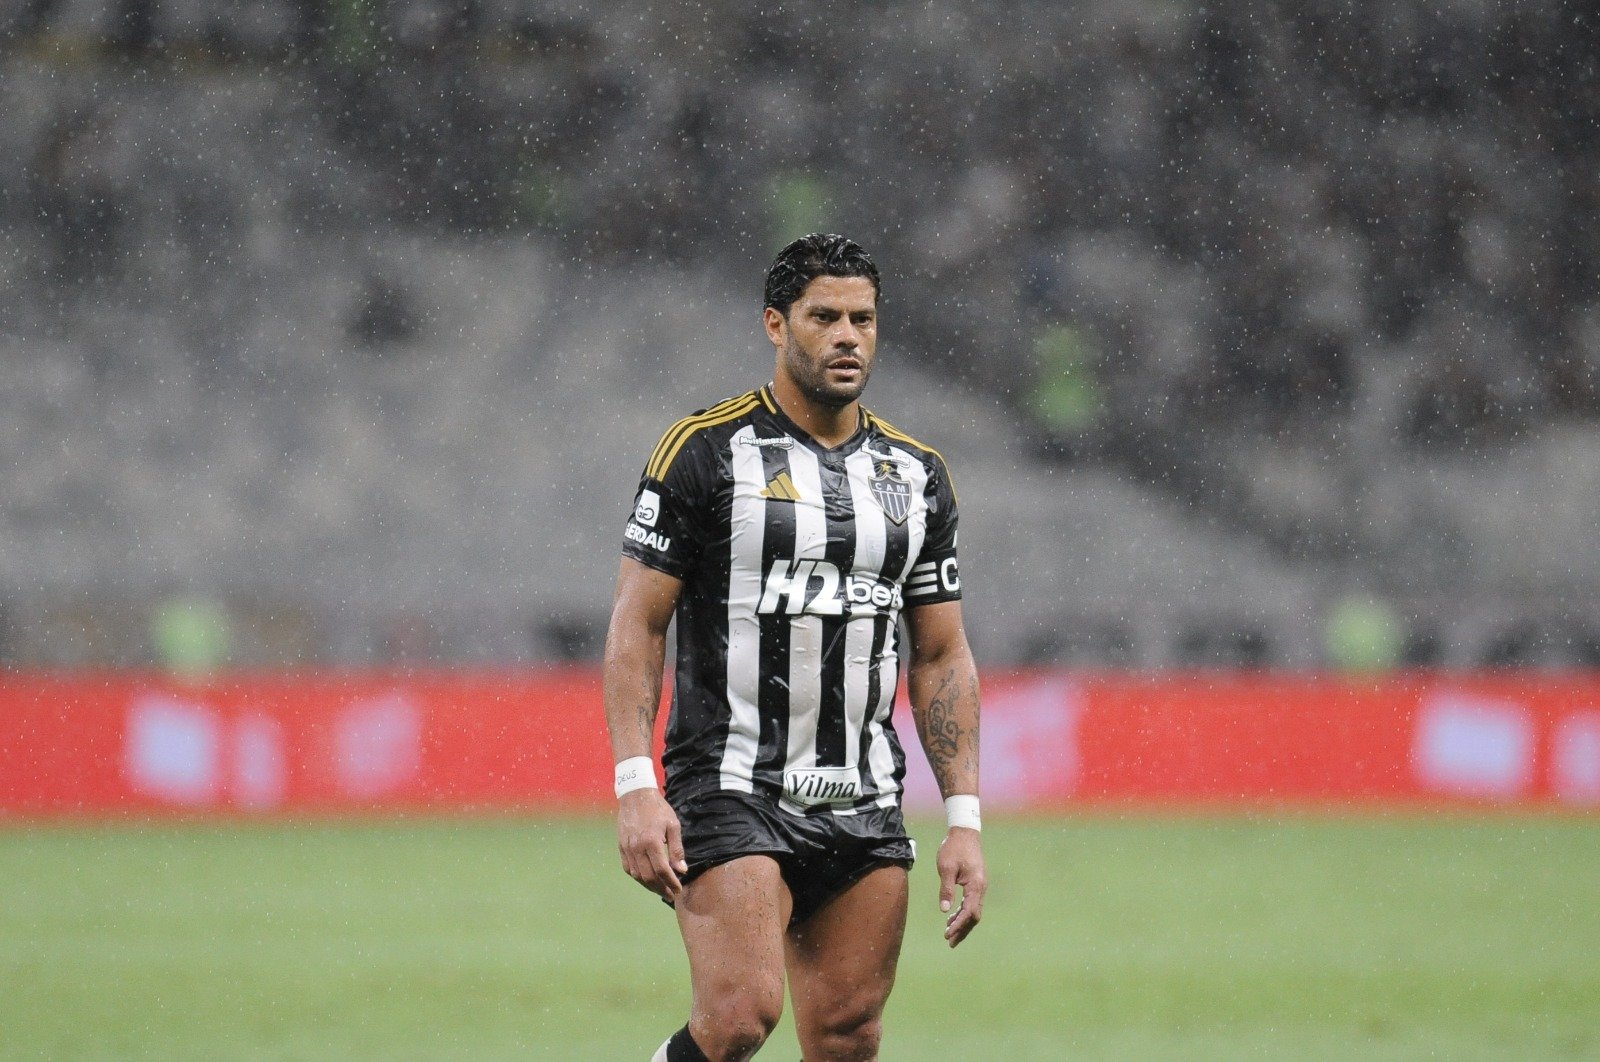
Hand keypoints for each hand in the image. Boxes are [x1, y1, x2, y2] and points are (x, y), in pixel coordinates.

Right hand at [617, 788, 687, 901]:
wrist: (635, 796)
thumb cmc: (658, 809)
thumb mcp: (673, 825)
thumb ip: (677, 849)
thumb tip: (682, 870)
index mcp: (651, 841)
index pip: (662, 870)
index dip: (671, 882)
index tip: (678, 889)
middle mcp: (637, 847)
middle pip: (648, 876)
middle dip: (661, 888)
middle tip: (671, 894)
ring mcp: (627, 848)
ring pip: (637, 875)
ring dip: (649, 885)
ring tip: (660, 889)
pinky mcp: (621, 847)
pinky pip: (628, 868)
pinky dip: (637, 877)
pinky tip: (646, 879)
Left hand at [936, 827, 985, 947]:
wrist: (964, 832)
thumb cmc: (954, 848)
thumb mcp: (946, 868)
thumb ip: (946, 889)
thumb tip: (944, 910)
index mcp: (976, 885)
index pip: (969, 912)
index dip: (959, 925)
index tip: (947, 934)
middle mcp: (981, 888)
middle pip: (974, 916)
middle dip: (962, 929)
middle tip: (950, 942)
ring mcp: (980, 886)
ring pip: (973, 911)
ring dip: (962, 923)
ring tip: (948, 934)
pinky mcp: (976, 883)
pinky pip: (971, 903)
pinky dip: (962, 912)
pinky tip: (951, 917)